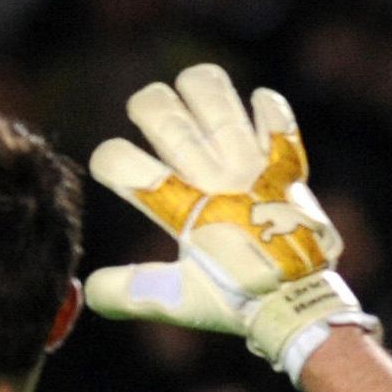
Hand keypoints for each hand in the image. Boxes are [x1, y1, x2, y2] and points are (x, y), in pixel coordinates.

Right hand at [82, 64, 376, 378]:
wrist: (301, 298)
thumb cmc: (236, 298)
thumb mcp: (177, 301)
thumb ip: (129, 293)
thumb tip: (90, 287)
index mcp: (181, 209)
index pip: (121, 160)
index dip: (108, 160)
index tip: (115, 172)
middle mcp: (212, 175)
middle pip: (161, 112)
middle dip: (146, 108)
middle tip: (153, 125)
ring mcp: (249, 162)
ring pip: (212, 91)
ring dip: (196, 90)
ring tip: (193, 105)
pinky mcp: (281, 160)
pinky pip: (274, 114)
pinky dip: (262, 109)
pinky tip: (251, 118)